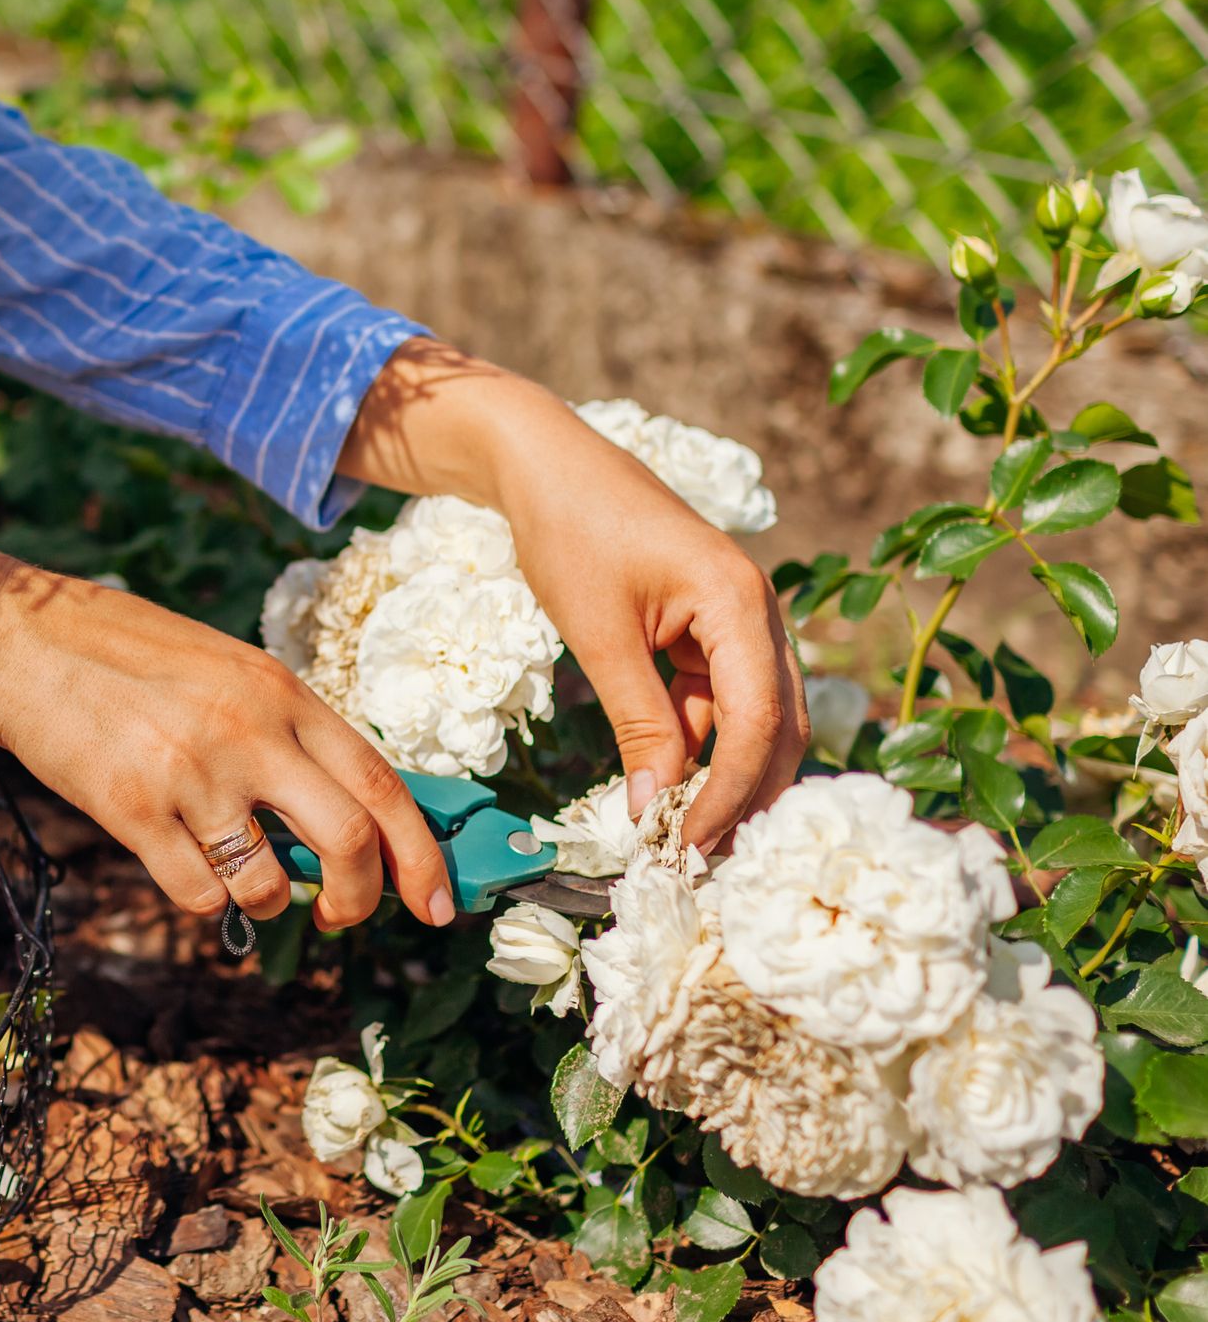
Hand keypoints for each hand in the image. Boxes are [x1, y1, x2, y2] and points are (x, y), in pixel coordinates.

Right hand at [0, 534, 456, 931]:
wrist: (24, 644)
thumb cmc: (129, 655)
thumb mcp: (228, 671)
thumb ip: (287, 732)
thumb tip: (349, 814)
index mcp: (280, 691)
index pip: (382, 783)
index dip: (422, 854)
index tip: (437, 903)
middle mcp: (248, 733)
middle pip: (349, 842)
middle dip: (362, 899)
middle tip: (346, 916)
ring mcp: (190, 775)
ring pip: (269, 885)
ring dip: (269, 902)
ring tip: (243, 878)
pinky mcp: (133, 813)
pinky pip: (199, 896)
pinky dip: (207, 902)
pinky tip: (187, 870)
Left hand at [343, 340, 807, 849]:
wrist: (544, 464)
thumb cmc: (569, 533)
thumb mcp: (599, 636)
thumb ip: (638, 722)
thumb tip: (655, 810)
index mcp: (741, 603)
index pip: (758, 722)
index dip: (730, 791)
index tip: (691, 844)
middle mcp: (757, 609)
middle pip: (778, 724)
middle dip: (746, 793)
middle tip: (703, 857)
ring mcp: (737, 615)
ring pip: (751, 714)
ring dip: (723, 771)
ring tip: (683, 832)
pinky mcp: (709, 622)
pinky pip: (719, 693)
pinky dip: (699, 738)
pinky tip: (669, 779)